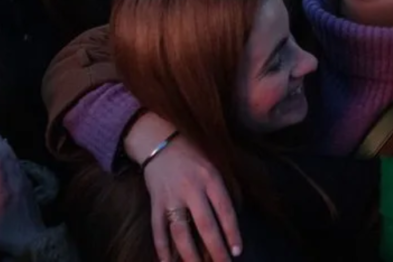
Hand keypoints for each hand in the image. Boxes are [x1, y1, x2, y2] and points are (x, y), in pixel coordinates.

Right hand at [0, 126, 46, 256]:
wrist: (35, 241)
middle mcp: (15, 182)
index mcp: (3, 191)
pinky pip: (18, 164)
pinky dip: (11, 153)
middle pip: (5, 155)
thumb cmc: (7, 237)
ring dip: (3, 144)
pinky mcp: (27, 185)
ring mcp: (23, 183)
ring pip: (14, 158)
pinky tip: (7, 150)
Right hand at [126, 113, 241, 261]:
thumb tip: (229, 223)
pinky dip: (162, 247)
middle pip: (205, 225)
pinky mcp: (155, 202)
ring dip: (189, 254)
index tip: (237, 252)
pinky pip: (158, 228)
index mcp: (210, 179)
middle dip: (215, 250)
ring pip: (181, 231)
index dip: (232, 232)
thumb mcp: (213, 167)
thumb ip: (221, 191)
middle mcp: (191, 189)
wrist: (161, 142)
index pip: (225, 211)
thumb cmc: (193, 156)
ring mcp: (171, 197)